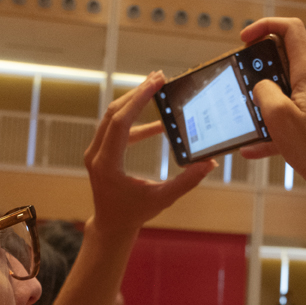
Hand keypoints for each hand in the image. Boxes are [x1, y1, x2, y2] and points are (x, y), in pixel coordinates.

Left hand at [83, 71, 214, 236]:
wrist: (111, 226)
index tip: (156, 82)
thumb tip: (209, 163)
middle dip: (137, 93)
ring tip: (156, 90)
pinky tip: (158, 125)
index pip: (120, 122)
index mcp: (107, 163)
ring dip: (134, 103)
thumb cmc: (134, 214)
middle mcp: (97, 154)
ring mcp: (96, 152)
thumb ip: (186, 181)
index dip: (139, 99)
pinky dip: (135, 122)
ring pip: (112, 117)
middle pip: (114, 113)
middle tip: (159, 78)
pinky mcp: (101, 153)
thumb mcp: (163, 199)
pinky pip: (116, 129)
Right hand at [236, 18, 305, 187]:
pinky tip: (253, 147)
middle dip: (259, 67)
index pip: (290, 30)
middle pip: (285, 57)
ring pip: (285, 87)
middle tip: (243, 81)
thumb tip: (260, 86)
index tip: (245, 39)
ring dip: (264, 98)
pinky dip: (272, 124)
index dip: (265, 25)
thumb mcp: (277, 115)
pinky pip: (289, 113)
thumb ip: (263, 91)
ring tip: (249, 116)